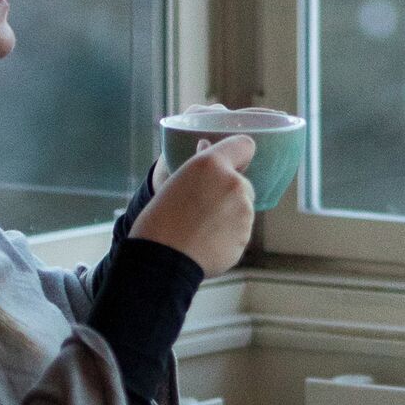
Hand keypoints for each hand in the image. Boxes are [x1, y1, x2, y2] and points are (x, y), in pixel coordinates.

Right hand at [132, 136, 254, 274]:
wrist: (160, 260)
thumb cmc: (159, 220)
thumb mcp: (174, 182)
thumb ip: (198, 166)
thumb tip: (206, 145)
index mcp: (212, 164)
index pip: (244, 145)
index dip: (239, 155)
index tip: (231, 164)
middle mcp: (233, 183)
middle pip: (243, 183)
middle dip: (229, 193)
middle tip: (201, 208)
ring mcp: (243, 212)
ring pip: (242, 209)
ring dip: (229, 216)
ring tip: (199, 229)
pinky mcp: (245, 237)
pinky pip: (239, 233)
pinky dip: (228, 237)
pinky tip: (205, 243)